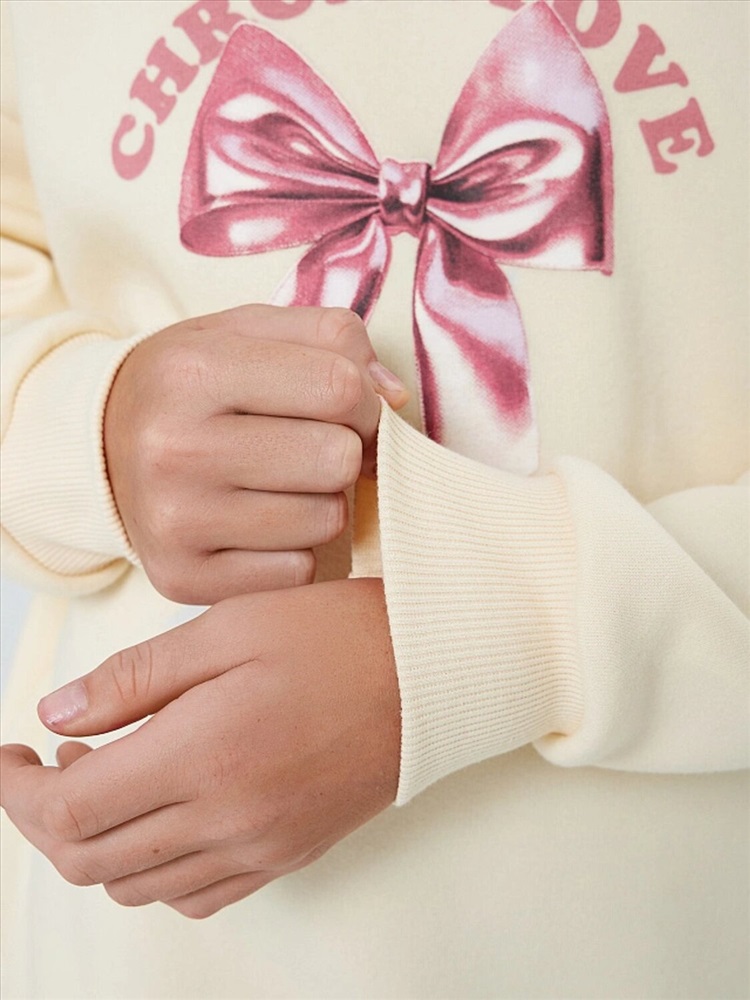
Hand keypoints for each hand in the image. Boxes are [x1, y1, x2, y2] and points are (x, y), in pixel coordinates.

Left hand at [0, 579, 399, 918]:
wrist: (433, 672)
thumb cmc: (336, 635)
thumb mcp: (228, 627)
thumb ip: (134, 677)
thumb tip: (56, 712)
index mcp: (204, 754)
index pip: (68, 807)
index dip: (18, 787)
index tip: (12, 753)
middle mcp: (227, 818)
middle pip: (89, 859)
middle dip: (44, 816)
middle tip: (45, 762)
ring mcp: (261, 847)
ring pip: (136, 887)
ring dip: (95, 843)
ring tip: (106, 777)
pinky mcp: (289, 854)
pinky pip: (197, 896)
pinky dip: (155, 872)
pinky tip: (163, 818)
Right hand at [105, 305, 406, 602]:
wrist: (103, 446)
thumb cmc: (195, 385)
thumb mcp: (248, 332)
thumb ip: (332, 338)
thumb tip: (395, 398)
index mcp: (193, 371)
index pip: (339, 387)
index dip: (365, 399)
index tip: (348, 408)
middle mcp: (175, 448)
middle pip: (338, 459)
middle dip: (343, 451)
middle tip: (310, 447)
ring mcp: (175, 521)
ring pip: (326, 521)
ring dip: (322, 502)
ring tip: (281, 484)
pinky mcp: (181, 576)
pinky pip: (297, 572)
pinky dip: (294, 549)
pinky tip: (261, 523)